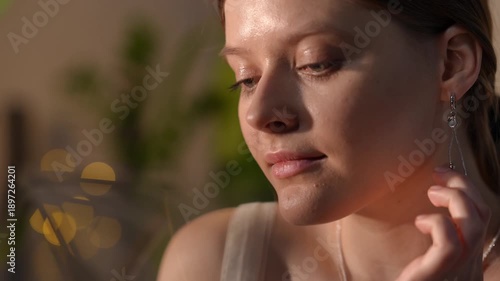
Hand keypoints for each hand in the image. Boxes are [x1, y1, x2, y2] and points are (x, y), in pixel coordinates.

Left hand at [396, 166, 490, 280]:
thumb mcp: (424, 259)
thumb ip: (431, 240)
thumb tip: (422, 209)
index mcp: (467, 259)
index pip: (482, 218)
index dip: (469, 191)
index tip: (445, 177)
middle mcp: (468, 265)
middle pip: (482, 215)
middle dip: (464, 185)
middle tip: (439, 173)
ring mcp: (456, 272)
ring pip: (473, 225)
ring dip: (454, 199)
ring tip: (431, 192)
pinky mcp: (437, 277)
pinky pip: (449, 245)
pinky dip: (437, 224)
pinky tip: (419, 221)